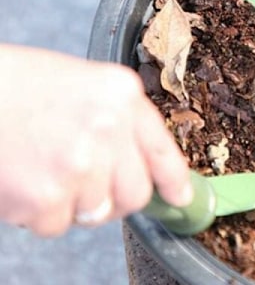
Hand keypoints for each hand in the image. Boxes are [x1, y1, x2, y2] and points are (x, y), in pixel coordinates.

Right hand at [0, 45, 191, 235]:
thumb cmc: (21, 85)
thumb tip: (138, 162)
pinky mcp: (47, 197)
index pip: (162, 149)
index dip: (173, 180)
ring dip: (73, 202)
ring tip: (45, 168)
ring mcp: (81, 165)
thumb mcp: (87, 83)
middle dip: (117, 198)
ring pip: (96, 212)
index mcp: (122, 94)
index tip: (179, 196)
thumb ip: (119, 118)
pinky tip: (25, 179)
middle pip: (135, 193)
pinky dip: (40, 213)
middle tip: (90, 186)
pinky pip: (57, 225)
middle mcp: (110, 128)